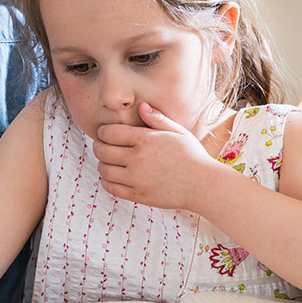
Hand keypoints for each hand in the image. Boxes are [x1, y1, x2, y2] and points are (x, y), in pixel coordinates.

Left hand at [92, 103, 222, 210]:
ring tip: (109, 162)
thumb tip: (142, 106)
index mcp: (145, 140)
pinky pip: (112, 188)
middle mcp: (137, 159)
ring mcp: (136, 179)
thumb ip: (157, 119)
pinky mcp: (138, 195)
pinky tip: (113, 177)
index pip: (109, 133)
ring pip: (104, 170)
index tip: (106, 133)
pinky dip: (107, 182)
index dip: (103, 132)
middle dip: (99, 147)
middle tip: (103, 146)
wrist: (202, 185)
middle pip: (102, 151)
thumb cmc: (191, 156)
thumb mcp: (178, 131)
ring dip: (103, 164)